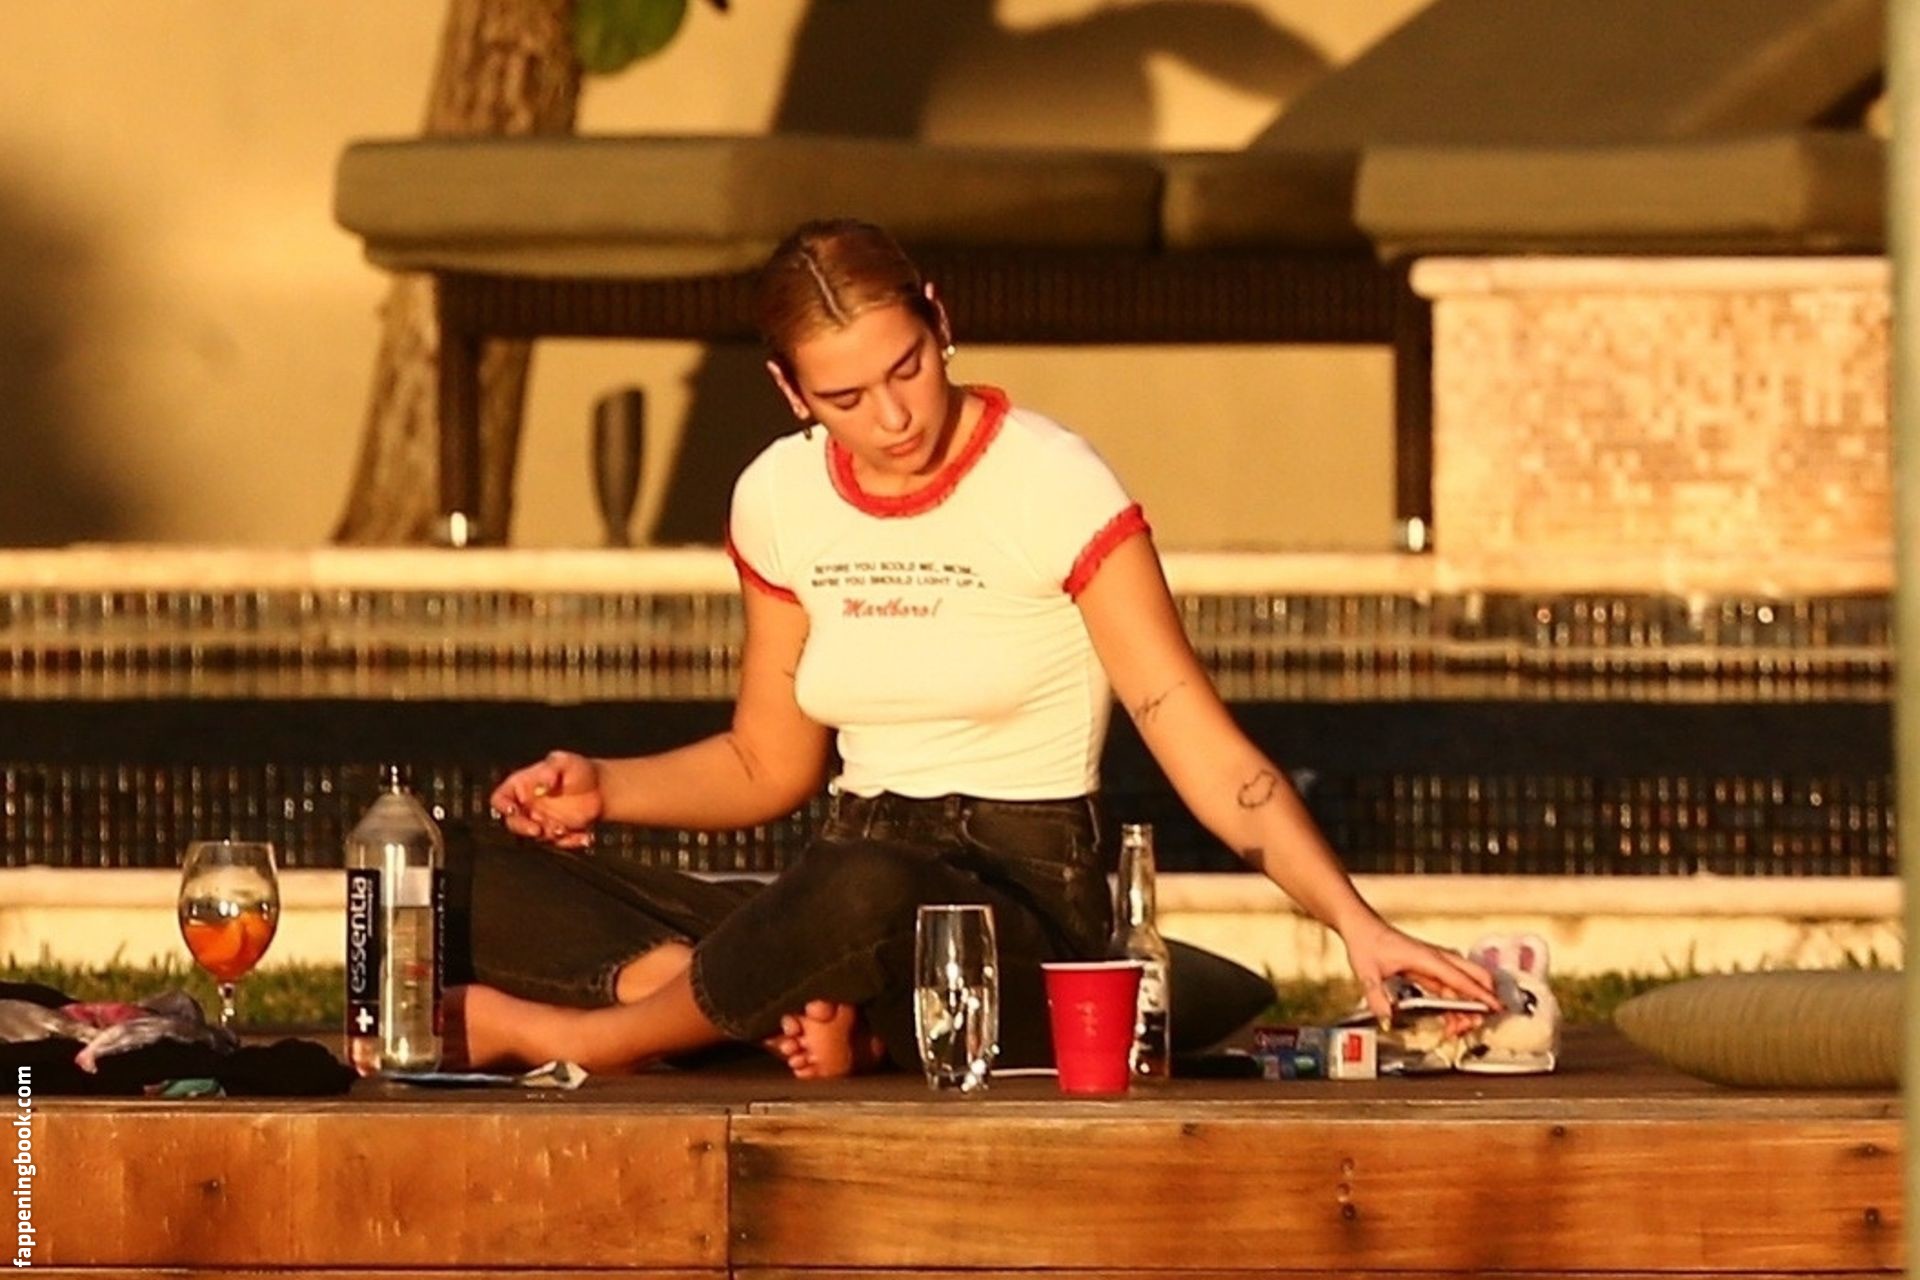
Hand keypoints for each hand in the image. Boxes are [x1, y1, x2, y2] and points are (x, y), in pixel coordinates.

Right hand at [489, 751, 603, 850]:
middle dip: (523, 828)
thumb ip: (551, 770)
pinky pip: (558, 843)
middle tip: (538, 829)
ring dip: (549, 835)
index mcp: (522, 787)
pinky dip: (569, 841)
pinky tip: (583, 836)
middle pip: (514, 823)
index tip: (512, 809)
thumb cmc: (577, 769)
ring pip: (536, 836)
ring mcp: (541, 822)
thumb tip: (542, 785)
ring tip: (565, 829)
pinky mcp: (557, 833)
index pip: (501, 797)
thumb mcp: (564, 762)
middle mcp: (527, 807)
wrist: (600, 787)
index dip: (502, 805)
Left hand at [1340, 915, 1499, 1032]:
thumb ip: (1377, 996)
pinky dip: (1454, 1002)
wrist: (1361, 927)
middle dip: (1482, 999)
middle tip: (1477, 1022)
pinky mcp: (1428, 968)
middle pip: (1473, 976)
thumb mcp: (1367, 972)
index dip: (1479, 995)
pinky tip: (1451, 1017)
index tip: (1495, 1008)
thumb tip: (1386, 1017)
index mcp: (1426, 958)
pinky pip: (1449, 987)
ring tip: (1461, 1027)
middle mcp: (1435, 958)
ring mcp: (1434, 962)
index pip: (1460, 979)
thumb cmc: (1367, 942)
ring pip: (1462, 984)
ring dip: (1467, 1004)